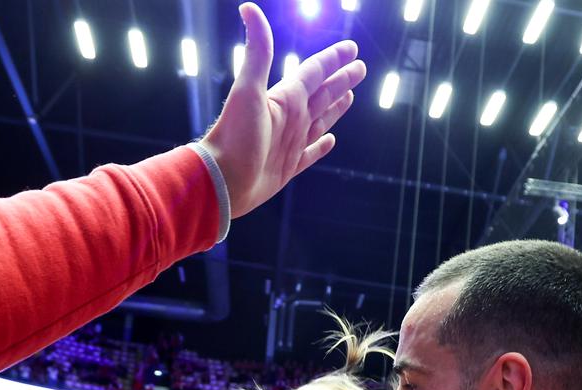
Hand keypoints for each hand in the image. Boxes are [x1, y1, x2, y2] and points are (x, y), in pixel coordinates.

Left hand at [201, 4, 365, 217]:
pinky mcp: (287, 168)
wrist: (221, 180)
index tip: (351, 48)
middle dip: (341, 80)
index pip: (315, 72)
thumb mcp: (248, 89)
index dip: (333, 59)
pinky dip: (321, 147)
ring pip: (320, 121)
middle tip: (360, 68)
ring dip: (335, 108)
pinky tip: (330, 141)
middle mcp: (289, 119)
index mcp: (285, 99)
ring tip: (350, 97)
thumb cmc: (234, 136)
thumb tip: (248, 7)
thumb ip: (257, 51)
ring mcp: (289, 144)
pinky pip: (310, 155)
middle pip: (323, 94)